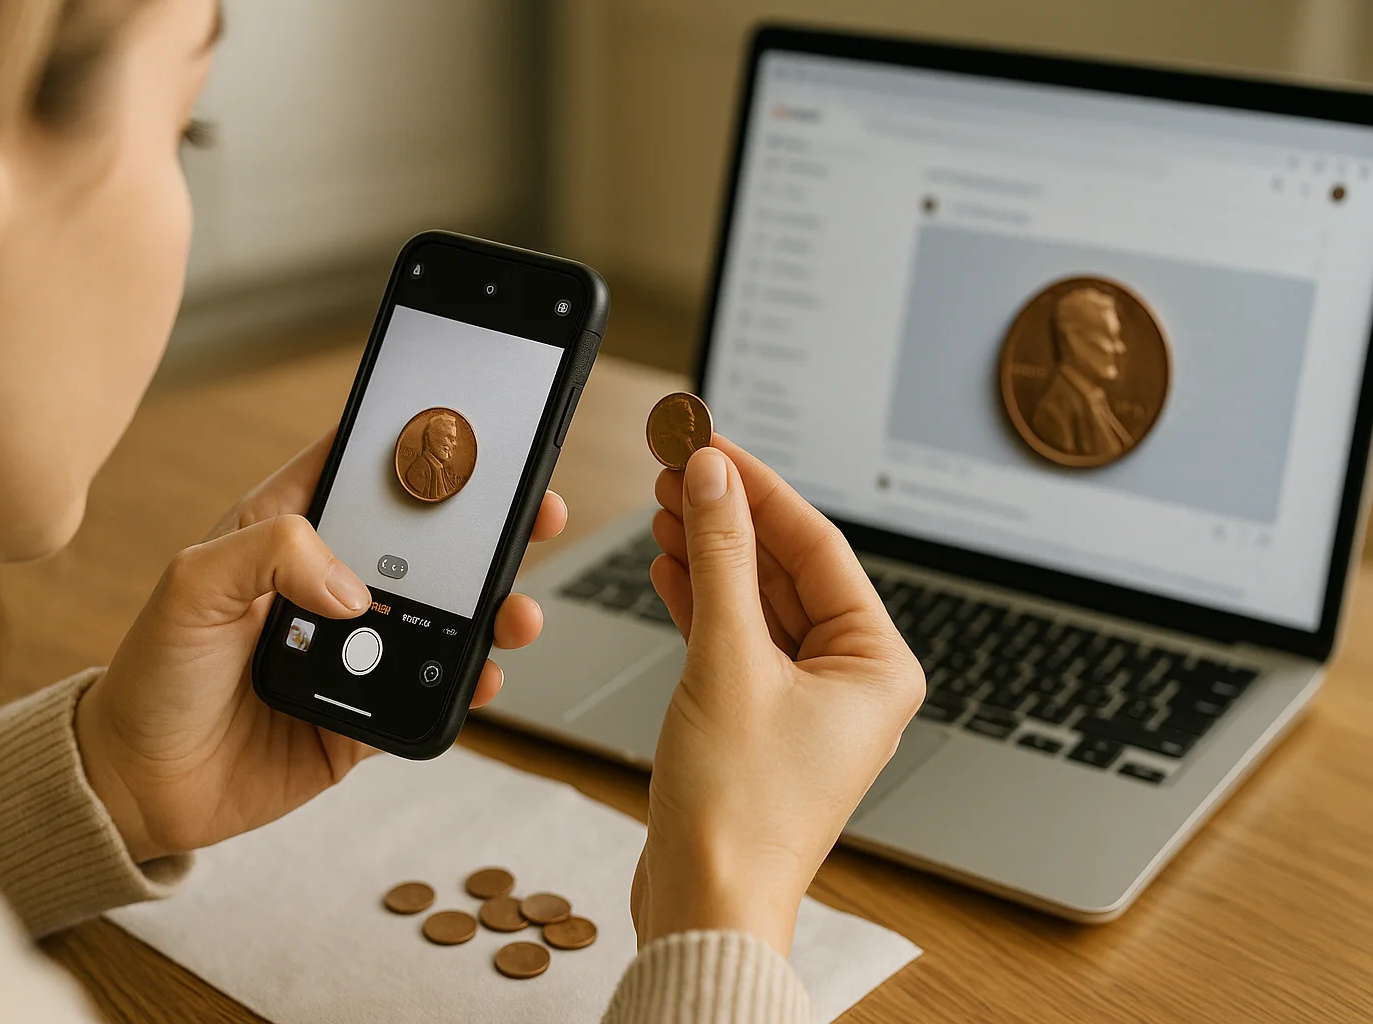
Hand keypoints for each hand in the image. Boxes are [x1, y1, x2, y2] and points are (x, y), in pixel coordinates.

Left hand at [75, 430, 567, 862]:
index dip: (419, 446)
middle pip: (427, 543)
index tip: (471, 432)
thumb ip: (271, 555)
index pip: (365, 471)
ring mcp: (356, 649)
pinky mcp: (367, 711)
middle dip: (487, 527)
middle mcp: (330, 584)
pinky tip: (484, 673)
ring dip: (492, 608)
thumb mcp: (192, 584)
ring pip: (445, 616)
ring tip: (518, 610)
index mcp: (289, 532)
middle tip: (536, 513)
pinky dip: (467, 681)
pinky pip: (432, 690)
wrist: (139, 785)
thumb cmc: (153, 672)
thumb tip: (356, 590)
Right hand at [630, 437, 923, 954]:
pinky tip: (670, 566)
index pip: (818, 544)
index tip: (710, 443)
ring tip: (665, 507)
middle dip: (728, 517)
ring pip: (758, 602)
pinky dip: (702, 602)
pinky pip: (737, 639)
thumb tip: (711, 477)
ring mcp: (807, 701)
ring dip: (710, 554)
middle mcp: (853, 680)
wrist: (706, 901)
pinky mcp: (761, 719)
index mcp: (879, 664)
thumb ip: (719, 557)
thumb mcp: (727, 659)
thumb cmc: (738, 809)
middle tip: (677, 467)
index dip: (758, 486)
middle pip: (788, 568)